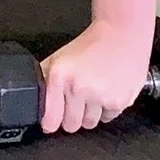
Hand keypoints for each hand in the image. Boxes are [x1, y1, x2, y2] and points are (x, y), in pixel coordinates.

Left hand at [39, 21, 152, 135]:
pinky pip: (108, 118)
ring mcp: (100, 96)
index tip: (52, 121)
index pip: (50, 119)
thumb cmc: (92, 44)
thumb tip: (38, 101)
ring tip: (94, 94)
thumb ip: (46, 78)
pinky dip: (107, 109)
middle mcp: (79, 88)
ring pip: (90, 124)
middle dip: (72, 117)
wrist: (122, 34)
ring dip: (90, 114)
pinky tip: (107, 91)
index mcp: (60, 76)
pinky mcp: (118, 101)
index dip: (50, 122)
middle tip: (78, 101)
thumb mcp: (60, 57)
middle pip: (71, 126)